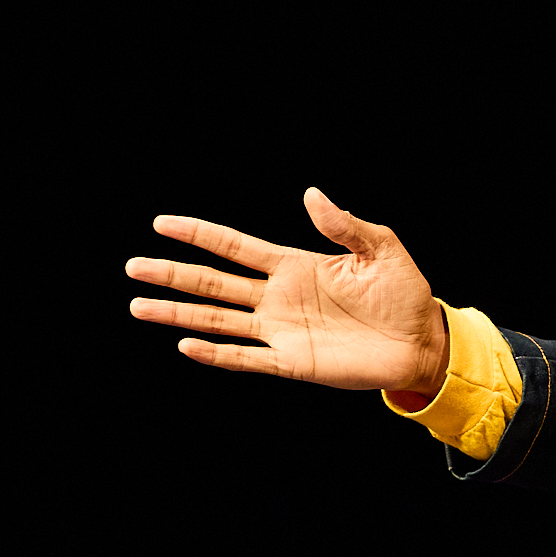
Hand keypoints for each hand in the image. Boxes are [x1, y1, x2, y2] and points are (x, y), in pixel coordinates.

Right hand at [127, 188, 448, 394]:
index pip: (236, 247)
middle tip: (133, 266)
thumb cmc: (404, 293)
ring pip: (217, 320)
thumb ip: (345, 225)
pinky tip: (185, 345)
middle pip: (214, 283)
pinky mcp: (292, 361)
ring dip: (178, 314)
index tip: (162, 224)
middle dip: (173, 274)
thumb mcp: (381, 249)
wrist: (422, 340)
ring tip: (138, 305)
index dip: (200, 235)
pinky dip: (215, 353)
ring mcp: (281, 330)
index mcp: (295, 266)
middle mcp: (279, 297)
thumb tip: (311, 194)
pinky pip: (245, 357)